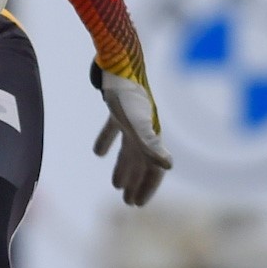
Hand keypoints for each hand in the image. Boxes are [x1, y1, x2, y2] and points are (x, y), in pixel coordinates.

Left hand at [91, 66, 171, 206]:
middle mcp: (145, 130)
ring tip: (115, 185)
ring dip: (123, 168)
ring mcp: (131, 119)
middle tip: (128, 202)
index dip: (147, 187)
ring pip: (129, 150)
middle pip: (141, 164)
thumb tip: (169, 166)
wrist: (118, 63)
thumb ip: (152, 145)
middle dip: (136, 183)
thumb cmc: (129, 95)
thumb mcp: (139, 123)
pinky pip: (113, 130)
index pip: (153, 169)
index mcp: (151, 136)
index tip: (137, 205)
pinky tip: (97, 153)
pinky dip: (106, 142)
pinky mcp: (118, 109)